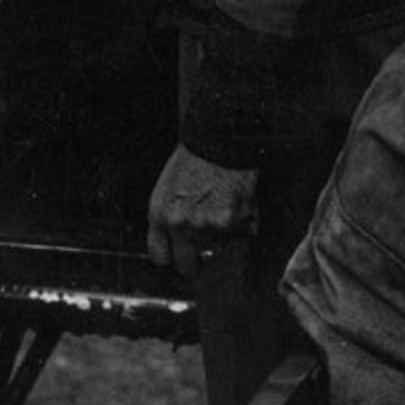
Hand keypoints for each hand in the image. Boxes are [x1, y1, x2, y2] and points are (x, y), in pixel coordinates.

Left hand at [145, 146, 260, 275]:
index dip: (171, 258)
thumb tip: (175, 242)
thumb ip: (168, 218)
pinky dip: (244, 224)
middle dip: (194, 265)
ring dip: (222, 237)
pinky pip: (242, 234)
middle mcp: (181, 225)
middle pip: (186, 265)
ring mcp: (208, 225)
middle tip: (202, 260)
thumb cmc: (194, 158)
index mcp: (160, 215)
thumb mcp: (167, 189)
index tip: (178, 259)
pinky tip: (239, 202)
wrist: (219, 139)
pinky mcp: (233, 222)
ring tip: (224, 208)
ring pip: (217, 248)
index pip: (159, 256)